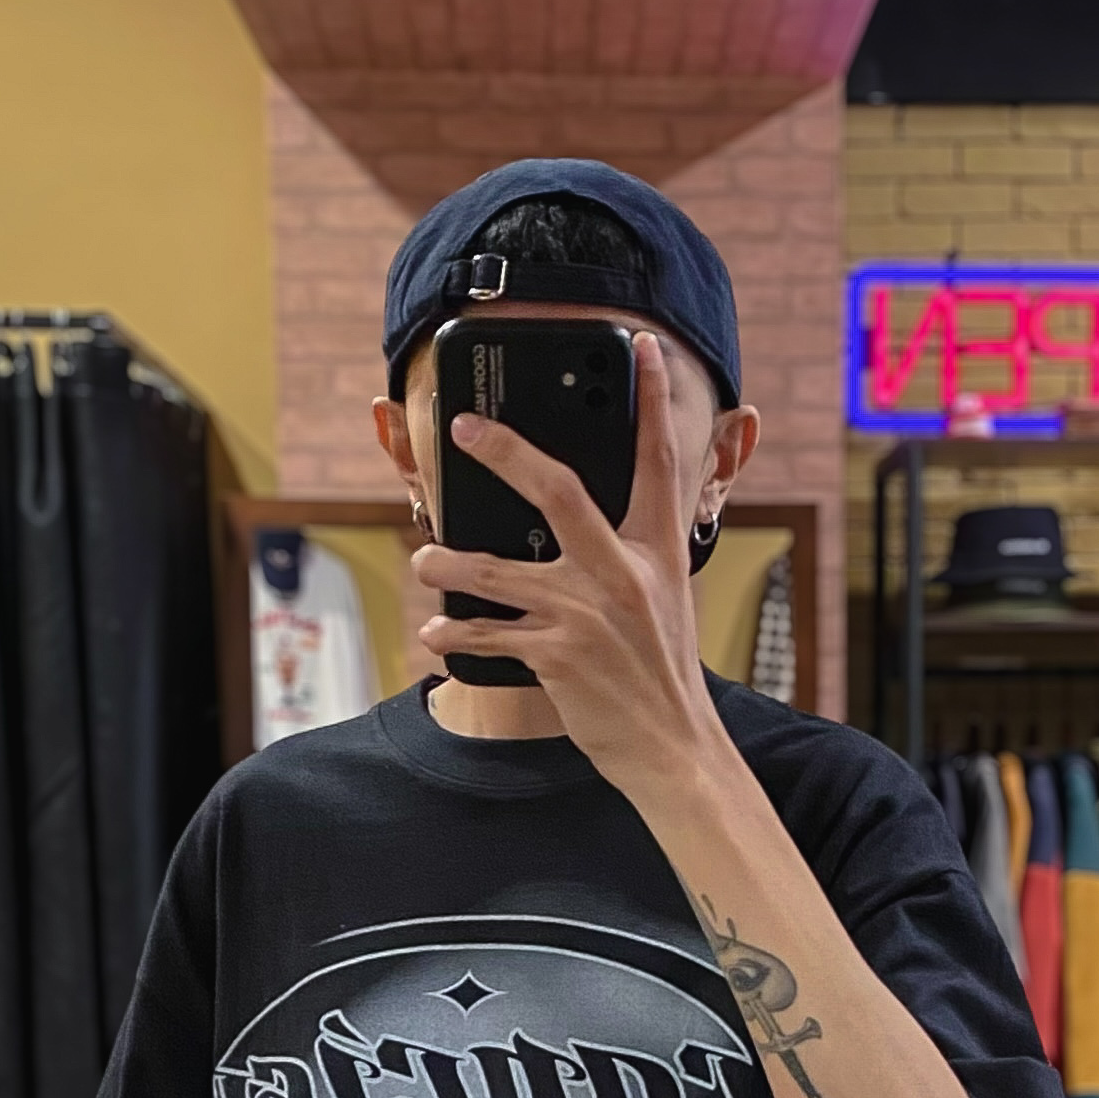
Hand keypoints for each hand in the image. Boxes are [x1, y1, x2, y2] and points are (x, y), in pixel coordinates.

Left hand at [411, 331, 729, 798]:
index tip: (639, 350)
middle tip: (464, 429)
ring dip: (450, 564)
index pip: (658, 464)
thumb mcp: (666, 602)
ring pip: (499, 570)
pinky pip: (491, 634)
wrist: (672, 747)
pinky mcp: (557, 657)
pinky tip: (435, 632)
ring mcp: (587, 615)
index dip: (651, 402)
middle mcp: (622, 575)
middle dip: (506, 453)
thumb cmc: (662, 674)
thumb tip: (587, 522)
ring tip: (426, 559)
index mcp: (656, 554)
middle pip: (560, 492)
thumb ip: (633, 555)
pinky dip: (456, 635)